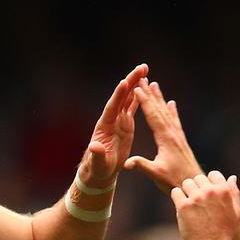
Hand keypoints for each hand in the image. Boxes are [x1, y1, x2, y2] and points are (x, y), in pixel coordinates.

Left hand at [76, 64, 148, 189]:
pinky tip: (144, 87)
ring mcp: (118, 121)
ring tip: (144, 69)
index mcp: (104, 127)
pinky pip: (131, 107)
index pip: (112, 108)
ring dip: (135, 84)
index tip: (125, 82)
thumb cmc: (97, 169)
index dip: (118, 95)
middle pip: (121, 97)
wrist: (100, 172)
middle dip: (130, 82)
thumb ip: (97, 155)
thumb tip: (94, 147)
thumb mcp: (98, 164)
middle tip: (141, 67)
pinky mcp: (124, 125)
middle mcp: (110, 120)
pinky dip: (138, 97)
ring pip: (127, 99)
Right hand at [124, 80, 203, 193]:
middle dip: (150, 94)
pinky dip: (172, 111)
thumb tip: (126, 163)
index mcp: (166, 139)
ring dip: (160, 98)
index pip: (152, 116)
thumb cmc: (175, 181)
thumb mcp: (156, 174)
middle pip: (159, 109)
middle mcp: (173, 134)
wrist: (195, 184)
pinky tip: (171, 104)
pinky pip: (174, 121)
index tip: (137, 87)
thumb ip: (142, 166)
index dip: (144, 101)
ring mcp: (178, 136)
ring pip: (167, 113)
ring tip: (155, 85)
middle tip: (144, 78)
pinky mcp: (181, 140)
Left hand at [170, 171, 239, 239]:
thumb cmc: (225, 231)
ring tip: (190, 205)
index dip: (209, 183)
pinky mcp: (183, 206)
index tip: (207, 194)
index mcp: (224, 191)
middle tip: (197, 202)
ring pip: (186, 183)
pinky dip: (177, 198)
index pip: (213, 174)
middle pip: (197, 178)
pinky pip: (175, 192)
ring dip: (186, 192)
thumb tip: (232, 177)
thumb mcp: (235, 211)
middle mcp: (210, 192)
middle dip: (196, 188)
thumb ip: (233, 192)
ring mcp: (196, 198)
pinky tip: (182, 207)